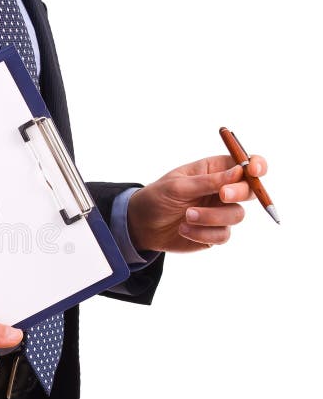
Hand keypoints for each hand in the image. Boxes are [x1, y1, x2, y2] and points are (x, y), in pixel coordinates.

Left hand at [127, 154, 267, 252]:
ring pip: (237, 215)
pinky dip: (203, 233)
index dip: (257, 165)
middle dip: (238, 193)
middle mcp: (222, 190)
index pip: (245, 164)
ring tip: (187, 216)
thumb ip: (208, 181)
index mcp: (215, 170)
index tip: (254, 170)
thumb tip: (239, 171)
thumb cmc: (157, 198)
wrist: (142, 225)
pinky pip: (223, 235)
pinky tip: (183, 229)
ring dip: (211, 217)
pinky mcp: (215, 232)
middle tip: (222, 195)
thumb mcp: (178, 186)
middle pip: (249, 190)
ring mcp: (220, 212)